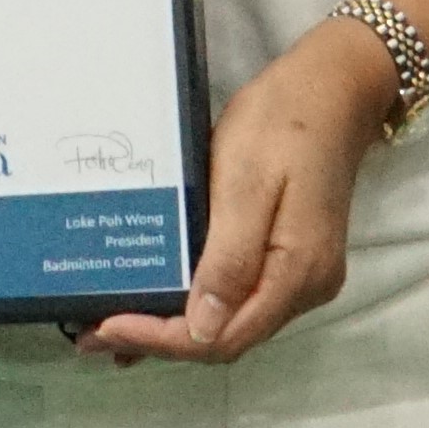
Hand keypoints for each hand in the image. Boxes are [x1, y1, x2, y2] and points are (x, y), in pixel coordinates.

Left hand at [90, 17, 394, 363]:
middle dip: (161, 340)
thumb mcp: (246, 182)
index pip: (222, 337)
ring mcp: (303, 277)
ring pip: (232, 323)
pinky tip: (163, 305)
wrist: (333, 87)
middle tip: (95, 331)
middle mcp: (306, 289)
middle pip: (227, 338)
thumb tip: (201, 329)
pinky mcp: (293, 259)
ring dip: (176, 328)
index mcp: (298, 273)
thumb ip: (229, 259)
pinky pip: (241, 299)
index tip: (107, 328)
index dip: (162, 340)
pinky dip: (198, 306)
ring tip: (116, 323)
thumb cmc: (284, 124)